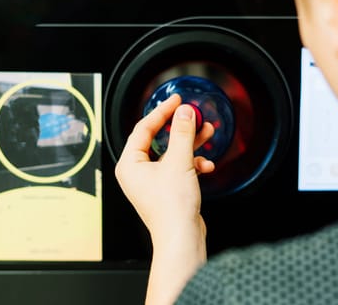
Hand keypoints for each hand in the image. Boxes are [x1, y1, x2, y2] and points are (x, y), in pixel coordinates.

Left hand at [115, 93, 214, 238]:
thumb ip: (182, 133)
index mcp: (130, 164)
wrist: (181, 237)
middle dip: (180, 128)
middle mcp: (138, 172)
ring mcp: (153, 181)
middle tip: (192, 115)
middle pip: (159, 139)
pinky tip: (206, 164)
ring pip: (172, 153)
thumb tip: (184, 113)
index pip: (144, 128)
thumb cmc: (171, 209)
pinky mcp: (167, 189)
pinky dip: (193, 163)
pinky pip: (179, 167)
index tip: (175, 100)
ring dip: (190, 144)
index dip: (162, 111)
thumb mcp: (178, 161)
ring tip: (207, 134)